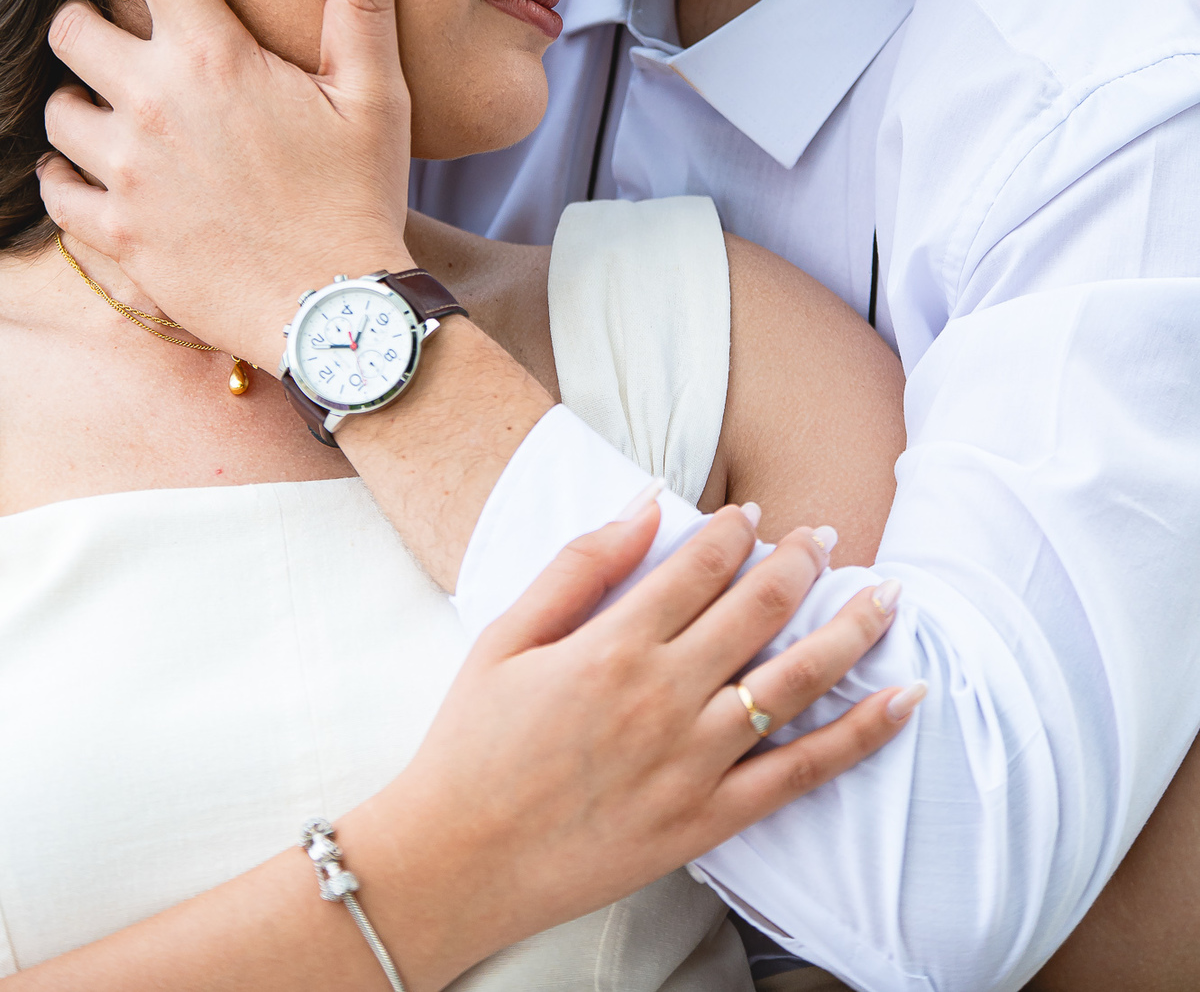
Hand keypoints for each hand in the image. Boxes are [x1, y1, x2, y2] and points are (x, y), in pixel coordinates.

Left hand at [38, 0, 412, 369]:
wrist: (334, 311)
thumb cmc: (360, 197)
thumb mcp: (376, 95)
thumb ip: (358, 1)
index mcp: (216, 59)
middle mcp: (155, 105)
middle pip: (73, 29)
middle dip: (92, 24)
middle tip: (127, 42)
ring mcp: (128, 173)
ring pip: (59, 110)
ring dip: (83, 104)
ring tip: (121, 117)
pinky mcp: (115, 233)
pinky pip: (56, 189)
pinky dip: (68, 177)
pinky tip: (96, 177)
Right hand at [362, 498, 920, 989]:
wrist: (456, 862)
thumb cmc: (471, 744)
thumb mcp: (506, 635)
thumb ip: (579, 565)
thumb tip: (644, 502)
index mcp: (612, 644)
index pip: (701, 565)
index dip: (737, 530)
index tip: (756, 515)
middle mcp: (664, 695)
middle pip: (759, 608)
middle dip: (802, 562)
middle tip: (824, 537)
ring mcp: (693, 762)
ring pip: (795, 680)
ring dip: (850, 630)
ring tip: (887, 596)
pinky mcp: (708, 821)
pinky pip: (802, 773)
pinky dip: (860, 735)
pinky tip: (902, 700)